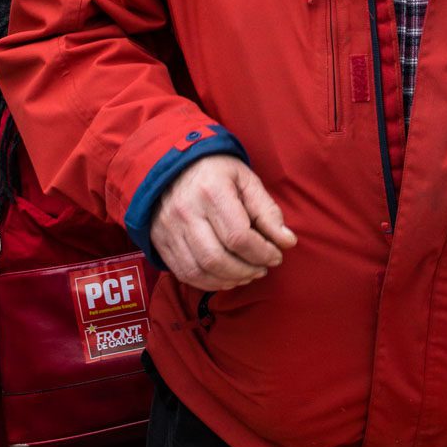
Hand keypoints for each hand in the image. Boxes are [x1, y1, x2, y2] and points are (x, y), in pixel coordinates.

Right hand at [149, 153, 296, 291]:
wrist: (174, 163)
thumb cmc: (217, 171)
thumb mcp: (247, 180)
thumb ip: (267, 211)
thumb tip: (287, 242)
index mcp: (211, 191)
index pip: (239, 236)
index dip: (262, 253)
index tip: (276, 256)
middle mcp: (186, 211)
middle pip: (217, 258)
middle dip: (246, 271)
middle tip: (263, 269)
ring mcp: (169, 228)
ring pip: (199, 271)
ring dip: (229, 280)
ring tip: (247, 274)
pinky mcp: (160, 241)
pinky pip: (184, 273)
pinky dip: (208, 283)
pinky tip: (226, 277)